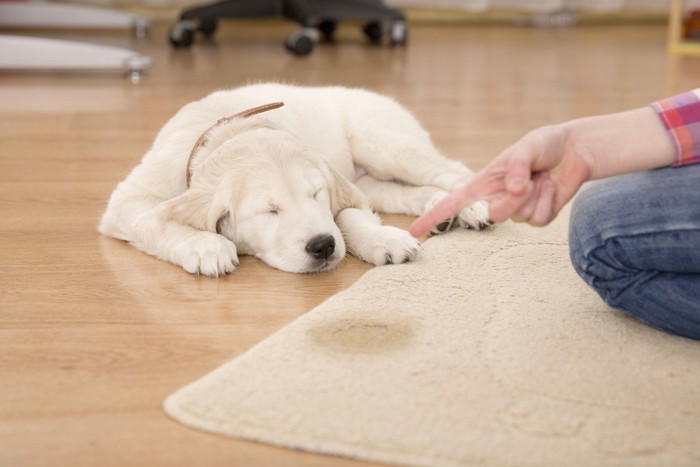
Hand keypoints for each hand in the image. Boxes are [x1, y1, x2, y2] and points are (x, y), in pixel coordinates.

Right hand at [409, 106, 675, 237]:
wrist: (574, 151)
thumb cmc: (545, 144)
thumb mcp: (528, 147)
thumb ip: (517, 167)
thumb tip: (512, 190)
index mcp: (485, 182)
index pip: (453, 202)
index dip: (433, 216)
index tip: (415, 231)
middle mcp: (497, 198)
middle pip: (494, 215)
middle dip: (513, 200)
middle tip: (528, 181)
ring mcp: (517, 209)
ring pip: (520, 218)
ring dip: (536, 196)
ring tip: (542, 178)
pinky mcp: (537, 216)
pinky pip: (539, 221)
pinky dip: (550, 202)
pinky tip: (552, 187)